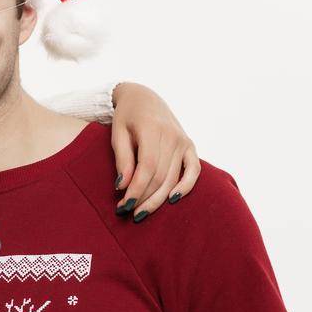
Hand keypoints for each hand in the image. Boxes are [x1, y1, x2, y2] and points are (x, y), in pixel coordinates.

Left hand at [110, 83, 198, 222]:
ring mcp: (184, 141)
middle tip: (127, 213)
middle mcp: (173, 136)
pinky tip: (172, 200)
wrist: (144, 98)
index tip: (123, 206)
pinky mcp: (190, 146)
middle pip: (161, 176)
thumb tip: (123, 186)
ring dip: (158, 199)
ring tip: (141, 213)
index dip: (137, 189)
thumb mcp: (117, 133)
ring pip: (173, 178)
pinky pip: (193, 170)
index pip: (147, 167)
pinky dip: (186, 187)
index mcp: (153, 129)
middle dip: (144, 198)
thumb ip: (122, 159)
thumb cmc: (126, 117)